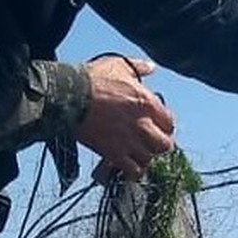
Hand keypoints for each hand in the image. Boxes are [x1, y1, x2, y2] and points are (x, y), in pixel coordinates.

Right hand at [76, 55, 175, 180]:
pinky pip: (133, 172)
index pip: (169, 123)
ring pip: (149, 159)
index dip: (164, 126)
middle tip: (149, 142)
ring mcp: (129, 142)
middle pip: (164, 145)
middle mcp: (143, 125)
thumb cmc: (92, 79)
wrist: (68, 95)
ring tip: (136, 153)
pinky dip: (132, 171)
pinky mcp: (114, 154)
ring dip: (144, 157)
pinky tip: (127, 166)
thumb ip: (139, 68)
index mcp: (148, 104)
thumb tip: (152, 68)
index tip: (156, 125)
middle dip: (158, 144)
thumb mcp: (119, 66)